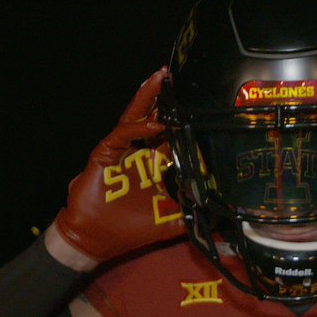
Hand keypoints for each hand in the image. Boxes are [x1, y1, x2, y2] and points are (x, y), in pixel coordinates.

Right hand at [52, 68, 184, 261]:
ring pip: (136, 118)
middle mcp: (139, 153)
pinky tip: (153, 123)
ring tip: (159, 78)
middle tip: (176, 77)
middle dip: (164, 98)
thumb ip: (192, 214)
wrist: (94, 240)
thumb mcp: (169, 221)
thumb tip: (221, 212)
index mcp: (154, 164)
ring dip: (147, 97)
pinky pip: (122, 135)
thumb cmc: (129, 229)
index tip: (200, 108)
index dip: (183, 122)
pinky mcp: (105, 154)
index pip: (172, 136)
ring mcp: (121, 151)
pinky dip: (138, 128)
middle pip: (153, 119)